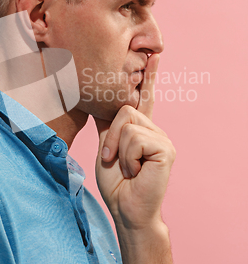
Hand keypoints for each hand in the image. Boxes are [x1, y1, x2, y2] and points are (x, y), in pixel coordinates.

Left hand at [94, 54, 175, 230]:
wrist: (125, 209)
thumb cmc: (116, 182)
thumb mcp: (107, 147)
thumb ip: (107, 125)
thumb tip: (98, 100)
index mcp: (142, 129)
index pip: (146, 97)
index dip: (150, 76)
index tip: (153, 54)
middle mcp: (154, 129)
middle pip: (124, 109)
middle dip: (110, 137)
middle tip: (113, 160)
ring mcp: (162, 138)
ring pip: (127, 123)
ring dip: (117, 150)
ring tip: (127, 168)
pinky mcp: (165, 148)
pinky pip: (134, 137)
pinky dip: (126, 157)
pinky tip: (136, 171)